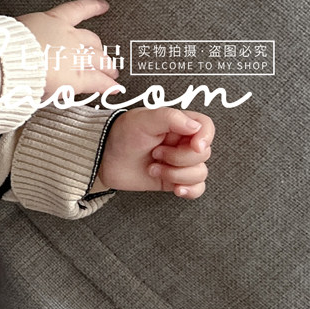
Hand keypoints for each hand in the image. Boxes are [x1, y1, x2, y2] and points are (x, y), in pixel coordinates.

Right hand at [13, 0, 119, 103]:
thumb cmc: (4, 46)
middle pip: (92, 40)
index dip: (92, 7)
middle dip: (98, 48)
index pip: (76, 10)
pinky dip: (108, 85)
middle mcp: (67, 36)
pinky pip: (98, 81)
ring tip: (112, 73)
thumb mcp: (14, 33)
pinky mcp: (76, 77)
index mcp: (50, 21)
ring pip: (98, 59)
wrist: (7, 60)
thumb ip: (24, 37)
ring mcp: (74, 57)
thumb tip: (20, 43)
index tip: (103, 6)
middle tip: (102, 55)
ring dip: (106, 67)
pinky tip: (116, 88)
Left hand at [94, 108, 213, 198]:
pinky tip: (175, 189)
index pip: (205, 127)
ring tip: (152, 168)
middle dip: (178, 158)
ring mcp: (179, 163)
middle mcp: (182, 143)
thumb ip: (170, 118)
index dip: (205, 137)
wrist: (103, 158)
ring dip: (176, 174)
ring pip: (200, 173)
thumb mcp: (142, 120)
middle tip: (155, 154)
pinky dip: (189, 190)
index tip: (194, 145)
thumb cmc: (121, 134)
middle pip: (203, 154)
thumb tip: (196, 128)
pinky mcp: (174, 180)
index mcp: (178, 124)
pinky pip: (197, 188)